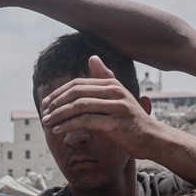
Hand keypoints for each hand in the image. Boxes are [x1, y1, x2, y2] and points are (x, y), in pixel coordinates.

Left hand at [40, 56, 157, 158]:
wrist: (152, 138)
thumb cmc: (131, 120)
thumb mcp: (118, 96)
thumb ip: (105, 78)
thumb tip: (92, 57)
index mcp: (112, 84)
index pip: (78, 84)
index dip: (59, 92)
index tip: (46, 103)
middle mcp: (114, 91)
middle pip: (77, 93)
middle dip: (56, 103)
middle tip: (43, 113)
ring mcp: (117, 106)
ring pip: (80, 106)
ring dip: (59, 115)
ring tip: (47, 123)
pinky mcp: (116, 123)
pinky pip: (87, 121)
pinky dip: (69, 125)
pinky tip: (58, 130)